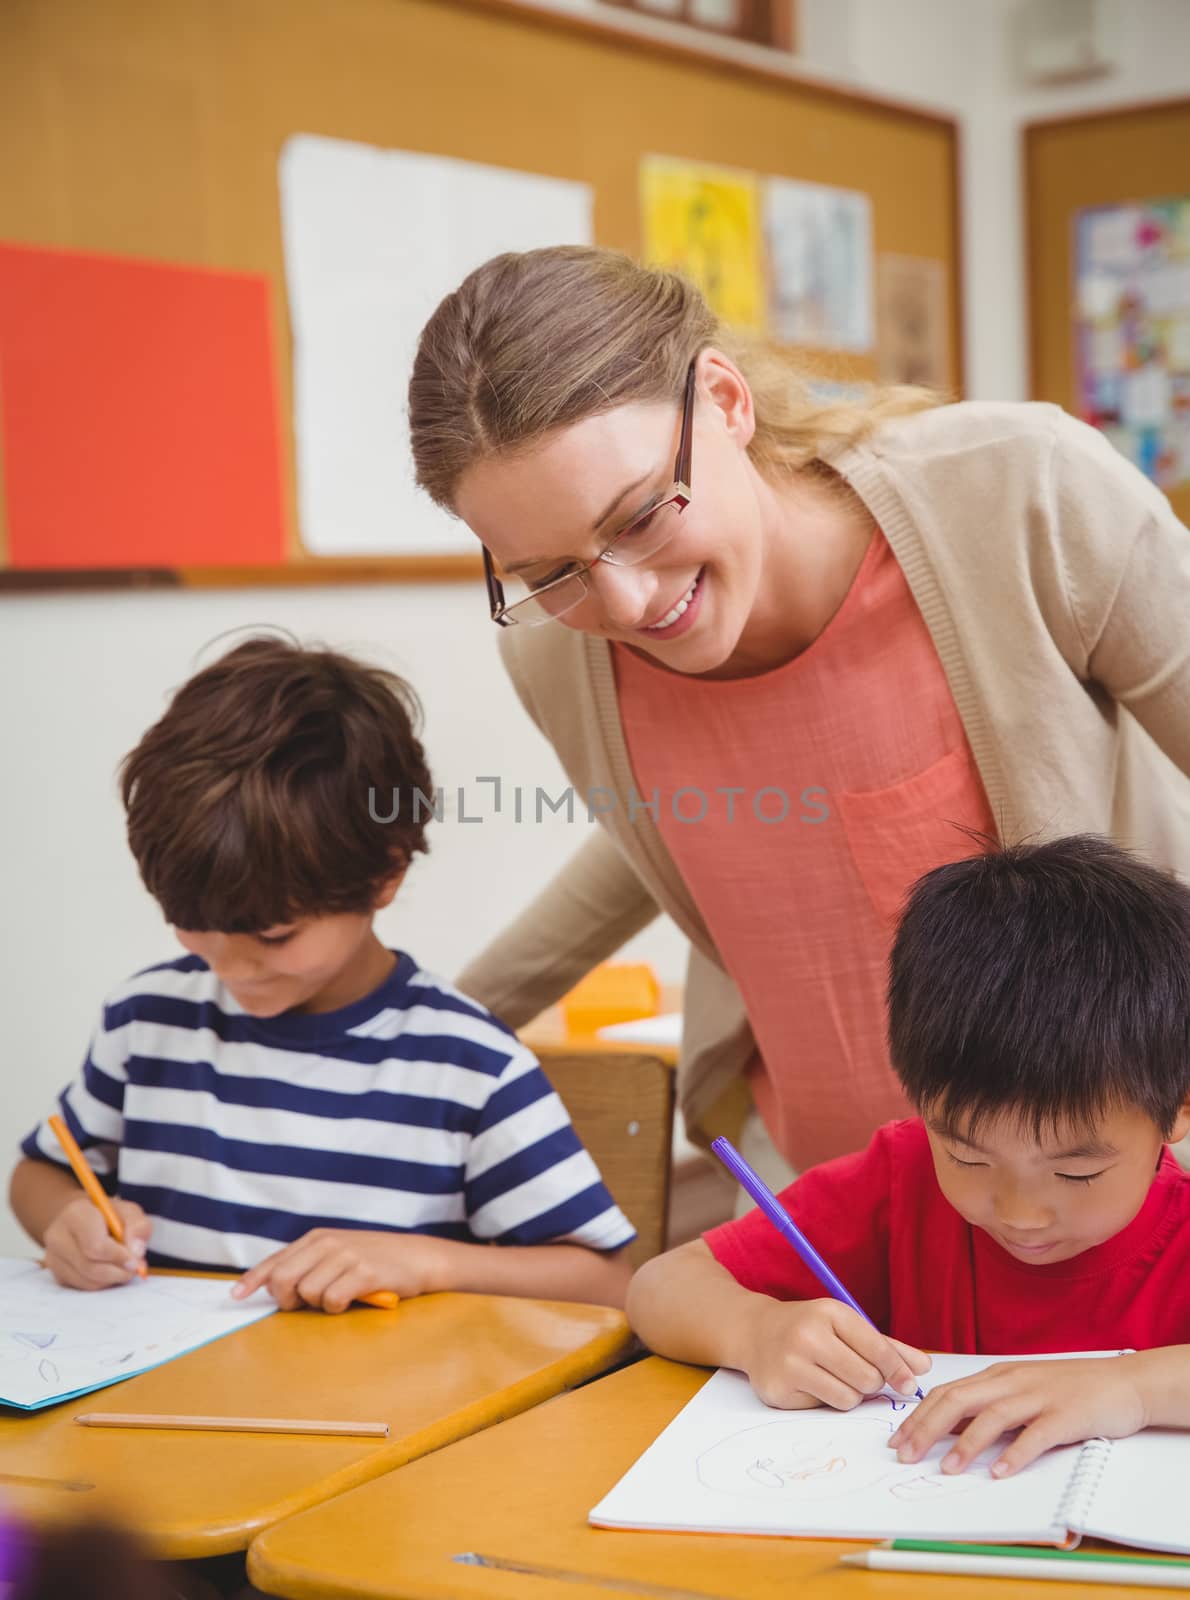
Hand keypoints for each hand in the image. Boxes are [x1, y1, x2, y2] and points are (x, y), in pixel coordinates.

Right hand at [42, 1195, 151, 1289]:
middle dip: (117, 1272)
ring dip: (111, 1280)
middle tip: (134, 1269)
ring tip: (122, 1267)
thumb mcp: (130, 1212)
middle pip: (89, 1267)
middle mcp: (57, 1236)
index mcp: (75, 1214)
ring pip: (86, 1281)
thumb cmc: (110, 1216)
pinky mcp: (56, 1274)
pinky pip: (81, 1288)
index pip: (95, 1246)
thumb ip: (138, 1227)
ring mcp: (53, 1257)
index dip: (118, 1257)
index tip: (135, 1261)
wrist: (87, 1220)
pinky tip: (109, 1270)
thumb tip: (135, 1252)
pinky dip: (101, 1284)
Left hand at [232, 1228, 449, 1312]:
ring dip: (320, 1304)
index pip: (276, 1260)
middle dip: (287, 1299)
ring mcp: (347, 1255)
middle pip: (284, 1279)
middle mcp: (328, 1243)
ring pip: (309, 1293)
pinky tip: (352, 1298)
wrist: (417, 1256)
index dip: (253, 1280)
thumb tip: (272, 1287)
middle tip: (303, 1304)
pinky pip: (334, 1300)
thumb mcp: (337, 1253)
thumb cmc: (372, 1259)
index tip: (235, 1295)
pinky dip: (338, 1307)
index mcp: (317, 1238)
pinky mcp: (365, 1272)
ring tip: (339, 1296)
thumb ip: (307, 1265)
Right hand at [743, 1297, 930, 1410]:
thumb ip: (885, 1347)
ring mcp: (790, 1363)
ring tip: (834, 1378)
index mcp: (830, 1313)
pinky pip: (822, 1408)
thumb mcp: (845, 1325)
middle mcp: (808, 1335)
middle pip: (867, 1379)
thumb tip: (923, 1367)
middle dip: (870, 1383)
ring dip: (849, 1395)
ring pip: (848, 1399)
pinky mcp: (779, 1390)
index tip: (909, 1384)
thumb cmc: (809, 1328)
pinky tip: (811, 1383)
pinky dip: (824, 1400)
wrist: (755, 1331)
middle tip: (858, 1374)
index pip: (878, 1349)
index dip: (899, 1370)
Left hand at [889, 1356, 1148, 1476]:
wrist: (1123, 1382)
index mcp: (997, 1375)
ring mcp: (1039, 1397)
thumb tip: (947, 1429)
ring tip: (945, 1468)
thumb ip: (987, 1404)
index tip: (896, 1441)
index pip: (947, 1394)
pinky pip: (1036, 1435)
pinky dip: (1015, 1454)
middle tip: (905, 1454)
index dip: (918, 1416)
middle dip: (927, 1427)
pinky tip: (999, 1472)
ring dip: (966, 1443)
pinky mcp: (1066, 1415)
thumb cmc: (1068, 1389)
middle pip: (959, 1400)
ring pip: (993, 1416)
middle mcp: (1012, 1382)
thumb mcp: (1020, 1389)